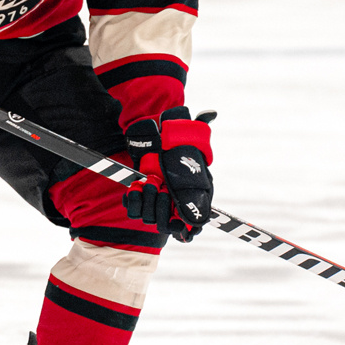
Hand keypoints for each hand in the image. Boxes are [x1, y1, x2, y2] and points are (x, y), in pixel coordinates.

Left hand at [122, 107, 213, 241]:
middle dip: (162, 208)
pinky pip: (133, 210)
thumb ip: (201, 135)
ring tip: (152, 180)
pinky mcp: (138, 200)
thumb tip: (210, 113)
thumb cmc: (177, 147)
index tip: (178, 220)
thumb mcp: (193, 142)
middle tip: (162, 187)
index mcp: (190, 203)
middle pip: (165, 226)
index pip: (188, 230)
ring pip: (148, 218)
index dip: (183, 230)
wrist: (155, 145)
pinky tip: (137, 184)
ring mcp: (155, 205)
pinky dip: (133, 199)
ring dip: (149, 200)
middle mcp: (172, 208)